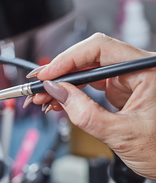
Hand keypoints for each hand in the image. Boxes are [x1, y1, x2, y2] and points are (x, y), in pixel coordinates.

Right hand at [28, 33, 155, 179]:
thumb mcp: (121, 134)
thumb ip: (85, 113)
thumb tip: (57, 91)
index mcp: (146, 71)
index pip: (100, 48)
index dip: (68, 59)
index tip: (47, 74)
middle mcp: (136, 69)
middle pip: (88, 57)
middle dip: (59, 72)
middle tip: (38, 85)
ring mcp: (126, 78)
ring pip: (85, 70)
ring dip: (61, 83)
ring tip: (42, 96)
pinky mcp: (118, 88)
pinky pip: (88, 83)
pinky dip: (70, 91)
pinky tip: (56, 100)